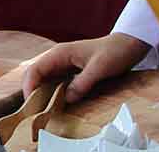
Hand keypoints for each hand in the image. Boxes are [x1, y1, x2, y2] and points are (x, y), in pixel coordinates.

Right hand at [21, 33, 148, 103]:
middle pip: (36, 77)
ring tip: (45, 112)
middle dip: (33, 94)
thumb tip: (67, 99)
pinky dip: (54, 95)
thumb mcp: (99, 68)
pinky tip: (58, 106)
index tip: (33, 105)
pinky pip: (57, 85)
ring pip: (45, 82)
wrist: (128, 44)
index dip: (29, 88)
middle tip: (36, 113)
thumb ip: (82, 83)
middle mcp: (58, 59)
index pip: (35, 70)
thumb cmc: (114, 51)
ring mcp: (64, 65)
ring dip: (43, 96)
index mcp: (60, 53)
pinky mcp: (71, 72)